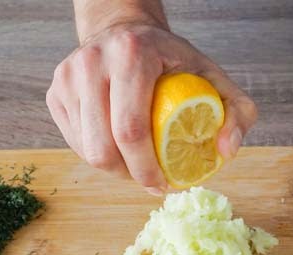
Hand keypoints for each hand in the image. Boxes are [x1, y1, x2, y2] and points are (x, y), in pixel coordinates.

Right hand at [46, 22, 256, 194]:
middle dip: (128, 175)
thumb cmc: (172, 61)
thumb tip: (225, 151)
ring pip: (86, 149)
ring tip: (136, 162)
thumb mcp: (215, 79)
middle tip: (150, 179)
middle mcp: (92, 62)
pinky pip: (75, 142)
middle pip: (101, 146)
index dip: (145, 168)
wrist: (125, 31)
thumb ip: (237, 112)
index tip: (163, 185)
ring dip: (113, 168)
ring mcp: (68, 77)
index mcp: (131, 54)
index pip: (131, 128)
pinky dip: (98, 154)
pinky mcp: (55, 91)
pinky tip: (118, 146)